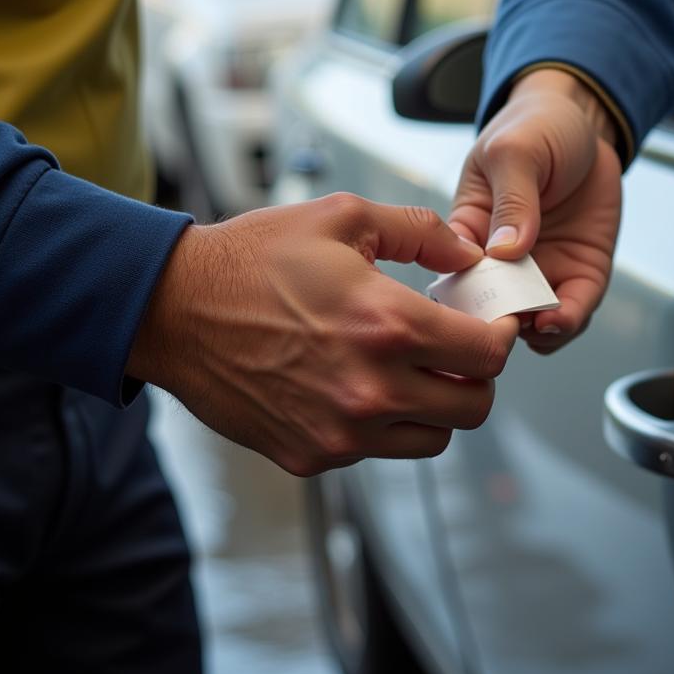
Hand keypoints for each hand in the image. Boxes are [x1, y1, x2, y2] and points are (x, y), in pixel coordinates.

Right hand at [127, 194, 518, 475]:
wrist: (173, 310)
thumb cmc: (252, 261)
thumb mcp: (341, 219)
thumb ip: (419, 232)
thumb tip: (466, 256)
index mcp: (387, 325)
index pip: (489, 355)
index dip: (500, 337)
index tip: (492, 326)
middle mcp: (371, 388)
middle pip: (474, 407)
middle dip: (477, 376)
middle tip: (457, 351)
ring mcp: (341, 431)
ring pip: (432, 437)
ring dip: (435, 406)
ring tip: (409, 369)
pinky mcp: (312, 455)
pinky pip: (376, 450)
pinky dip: (383, 424)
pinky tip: (358, 385)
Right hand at [450, 69, 621, 353]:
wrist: (587, 123)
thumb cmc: (536, 127)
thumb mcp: (515, 150)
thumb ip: (511, 200)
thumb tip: (505, 250)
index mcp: (469, 230)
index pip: (456, 275)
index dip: (464, 297)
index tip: (476, 304)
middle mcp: (502, 261)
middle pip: (492, 310)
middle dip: (500, 322)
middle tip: (510, 321)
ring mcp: (542, 271)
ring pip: (532, 323)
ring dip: (536, 331)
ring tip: (542, 323)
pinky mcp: (580, 274)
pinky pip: (573, 311)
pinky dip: (569, 322)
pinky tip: (565, 317)